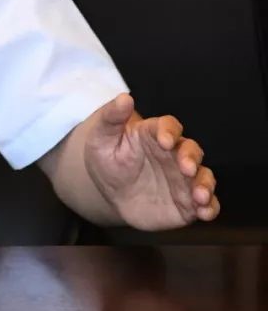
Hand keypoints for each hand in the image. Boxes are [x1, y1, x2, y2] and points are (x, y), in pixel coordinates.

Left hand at [83, 93, 218, 229]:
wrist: (107, 191)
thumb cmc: (106, 157)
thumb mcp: (101, 136)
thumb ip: (112, 117)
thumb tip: (124, 98)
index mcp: (154, 134)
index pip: (168, 127)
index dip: (169, 131)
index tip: (164, 141)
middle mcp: (174, 155)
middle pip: (191, 151)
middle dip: (191, 158)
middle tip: (186, 168)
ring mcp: (183, 179)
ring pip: (203, 177)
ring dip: (205, 185)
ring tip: (200, 195)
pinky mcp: (187, 202)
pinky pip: (205, 204)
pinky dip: (210, 207)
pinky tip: (204, 212)